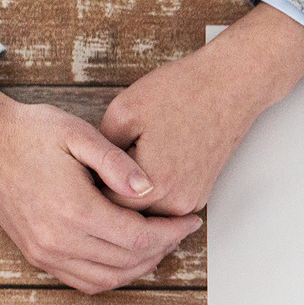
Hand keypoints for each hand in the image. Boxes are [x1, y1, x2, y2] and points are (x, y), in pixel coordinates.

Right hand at [0, 80, 201, 293]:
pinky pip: (84, 282)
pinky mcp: (36, 255)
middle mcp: (57, 239)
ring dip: (141, 267)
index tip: (191, 221)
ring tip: (160, 244)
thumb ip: (116, 162)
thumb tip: (149, 188)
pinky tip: (129, 257)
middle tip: (179, 230)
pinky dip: (113, 277)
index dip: (172, 233)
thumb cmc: (30, 131)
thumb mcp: (78, 132)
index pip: (139, 238)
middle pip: (128, 262)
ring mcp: (44, 252)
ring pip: (109, 279)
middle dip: (163, 248)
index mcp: (73, 209)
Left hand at [100, 3, 303, 216]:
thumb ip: (101, 152)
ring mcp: (192, 201)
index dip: (84, 190)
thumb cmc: (181, 93)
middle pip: (127, 218)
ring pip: (147, 215)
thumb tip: (90, 172)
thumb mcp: (123, 113)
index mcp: (155, 185)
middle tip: (84, 175)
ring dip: (129, 199)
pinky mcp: (200, 194)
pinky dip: (149, 194)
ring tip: (111, 171)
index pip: (104, 207)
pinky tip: (139, 170)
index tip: (73, 175)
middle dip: (106, 198)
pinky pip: (164, 205)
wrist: (230, 86)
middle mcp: (177, 202)